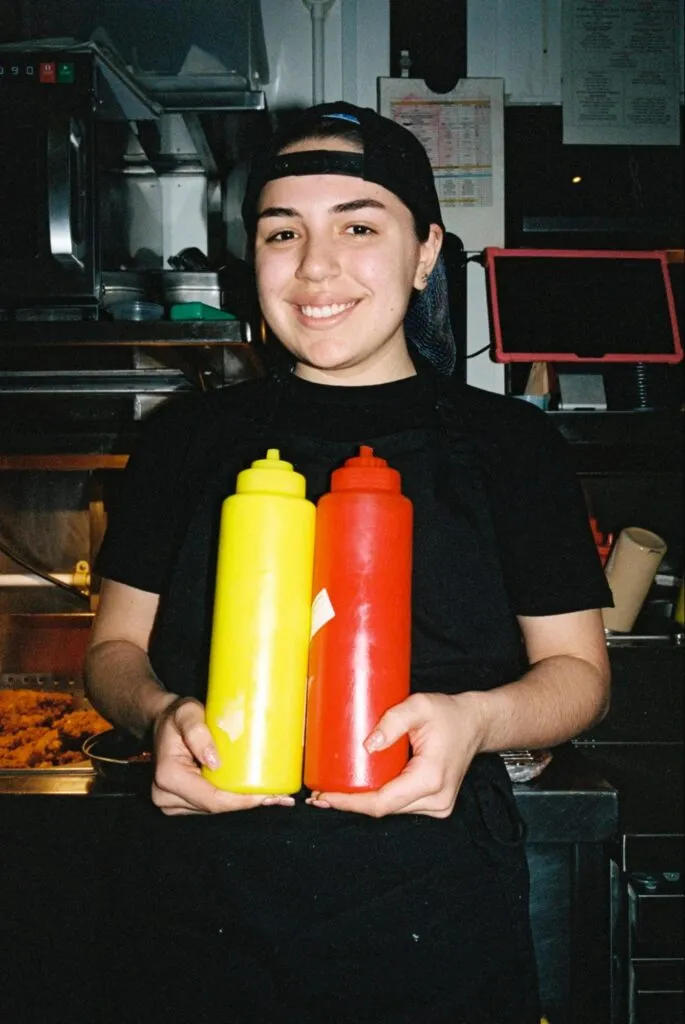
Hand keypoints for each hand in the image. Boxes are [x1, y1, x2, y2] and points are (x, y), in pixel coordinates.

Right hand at [151, 696, 294, 815]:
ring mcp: (172, 802)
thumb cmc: (177, 716)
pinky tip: (256, 796)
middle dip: (248, 803)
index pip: (211, 798)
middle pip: (216, 807)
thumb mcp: (187, 714)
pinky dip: (233, 801)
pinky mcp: (182, 802)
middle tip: (280, 797)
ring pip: (215, 809)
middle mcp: (166, 795)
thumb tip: (214, 762)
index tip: (266, 795)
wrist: (163, 721)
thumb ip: (198, 733)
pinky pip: (211, 804)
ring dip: (243, 803)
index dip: (240, 801)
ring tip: (274, 795)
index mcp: (169, 776)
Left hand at [306, 691, 483, 818]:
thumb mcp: (420, 706)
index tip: (325, 797)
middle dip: (350, 804)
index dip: (350, 803)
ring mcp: (437, 805)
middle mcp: (436, 800)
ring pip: (391, 809)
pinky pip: (400, 804)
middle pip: (384, 809)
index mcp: (430, 779)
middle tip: (319, 795)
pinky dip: (378, 798)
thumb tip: (367, 745)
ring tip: (333, 793)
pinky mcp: (434, 803)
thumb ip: (393, 721)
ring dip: (363, 802)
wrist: (476, 723)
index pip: (382, 802)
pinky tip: (358, 791)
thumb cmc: (449, 713)